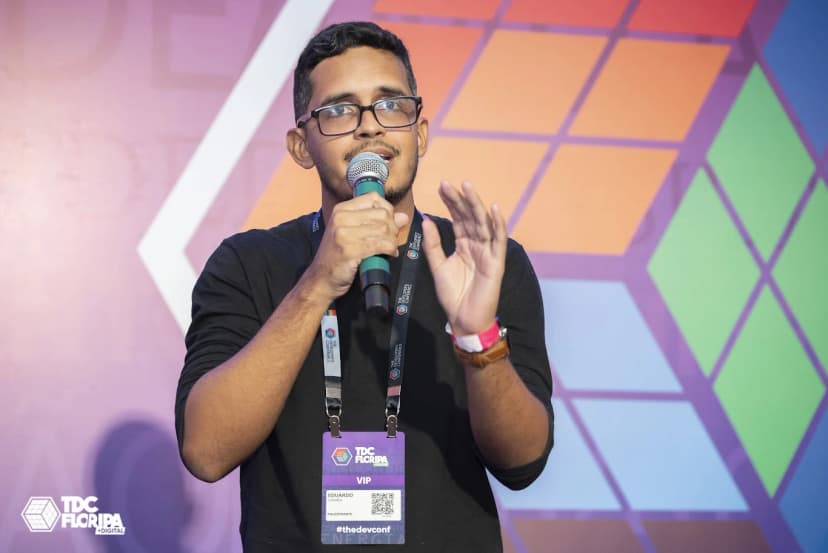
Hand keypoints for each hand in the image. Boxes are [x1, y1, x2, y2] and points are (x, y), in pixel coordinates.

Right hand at [307, 192, 408, 299]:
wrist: (321, 278)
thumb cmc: (338, 256)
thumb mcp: (352, 232)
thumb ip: (375, 222)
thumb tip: (403, 217)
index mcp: (341, 210)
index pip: (373, 198)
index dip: (387, 210)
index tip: (388, 223)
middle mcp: (341, 218)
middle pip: (382, 214)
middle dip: (393, 228)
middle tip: (390, 240)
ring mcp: (344, 234)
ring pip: (384, 229)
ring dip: (392, 241)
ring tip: (389, 248)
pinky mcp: (350, 250)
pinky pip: (381, 245)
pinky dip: (390, 250)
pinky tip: (388, 254)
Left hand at [422, 181, 506, 334]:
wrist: (463, 320)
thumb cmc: (453, 295)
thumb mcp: (438, 267)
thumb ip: (433, 245)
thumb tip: (426, 221)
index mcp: (464, 245)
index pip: (458, 219)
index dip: (451, 203)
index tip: (442, 187)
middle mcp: (477, 245)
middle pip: (470, 217)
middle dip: (460, 199)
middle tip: (449, 183)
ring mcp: (488, 253)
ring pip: (483, 224)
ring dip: (476, 204)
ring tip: (467, 187)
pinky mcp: (496, 263)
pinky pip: (498, 241)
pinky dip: (498, 224)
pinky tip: (493, 208)